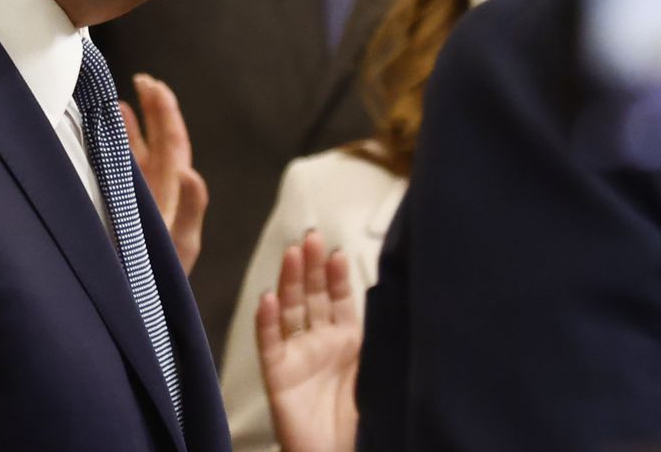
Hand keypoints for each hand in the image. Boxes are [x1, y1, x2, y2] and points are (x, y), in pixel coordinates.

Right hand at [119, 74, 207, 271]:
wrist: (135, 316)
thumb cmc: (156, 286)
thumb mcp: (176, 248)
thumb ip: (188, 211)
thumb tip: (191, 170)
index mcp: (175, 197)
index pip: (174, 145)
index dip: (165, 113)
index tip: (151, 85)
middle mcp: (161, 196)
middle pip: (160, 144)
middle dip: (153, 111)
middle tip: (141, 81)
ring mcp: (143, 205)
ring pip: (140, 158)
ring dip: (133, 129)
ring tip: (119, 105)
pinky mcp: (124, 215)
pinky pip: (123, 174)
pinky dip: (116, 152)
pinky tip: (104, 140)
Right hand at [257, 232, 359, 451]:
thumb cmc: (365, 422)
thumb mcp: (379, 372)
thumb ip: (378, 339)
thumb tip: (394, 299)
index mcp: (348, 341)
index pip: (339, 298)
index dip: (337, 275)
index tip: (337, 251)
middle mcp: (320, 343)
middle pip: (312, 296)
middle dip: (312, 266)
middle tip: (311, 237)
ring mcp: (297, 356)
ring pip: (290, 310)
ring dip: (290, 282)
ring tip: (292, 254)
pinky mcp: (278, 375)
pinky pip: (270, 343)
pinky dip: (267, 321)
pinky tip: (268, 299)